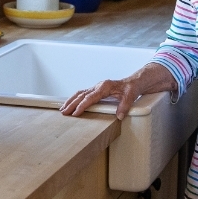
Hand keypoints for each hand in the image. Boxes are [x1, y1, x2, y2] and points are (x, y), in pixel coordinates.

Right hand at [60, 63, 178, 119]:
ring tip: (62, 109)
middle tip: (63, 112)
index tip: (75, 113)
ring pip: (80, 93)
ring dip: (71, 101)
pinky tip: (70, 104)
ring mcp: (96, 87)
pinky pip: (83, 94)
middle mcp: (98, 86)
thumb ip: (125, 106)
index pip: (90, 97)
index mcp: (105, 87)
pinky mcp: (96, 90)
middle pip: (81, 95)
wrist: (135, 82)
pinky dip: (75, 99)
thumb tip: (119, 116)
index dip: (82, 105)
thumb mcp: (131, 96)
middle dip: (71, 104)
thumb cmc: (132, 88)